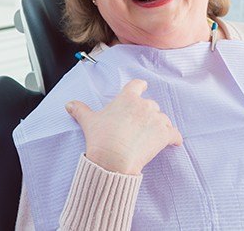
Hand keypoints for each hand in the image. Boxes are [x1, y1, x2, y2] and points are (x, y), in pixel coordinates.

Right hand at [65, 79, 182, 174]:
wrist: (113, 159)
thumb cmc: (101, 139)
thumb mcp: (89, 122)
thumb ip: (80, 110)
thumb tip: (69, 104)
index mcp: (128, 98)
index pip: (137, 85)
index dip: (140, 86)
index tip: (142, 87)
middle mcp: (144, 105)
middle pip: (150, 105)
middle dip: (146, 114)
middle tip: (138, 127)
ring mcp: (156, 118)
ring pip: (162, 119)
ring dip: (159, 126)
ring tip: (150, 138)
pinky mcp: (164, 134)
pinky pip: (174, 134)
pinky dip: (174, 138)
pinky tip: (174, 142)